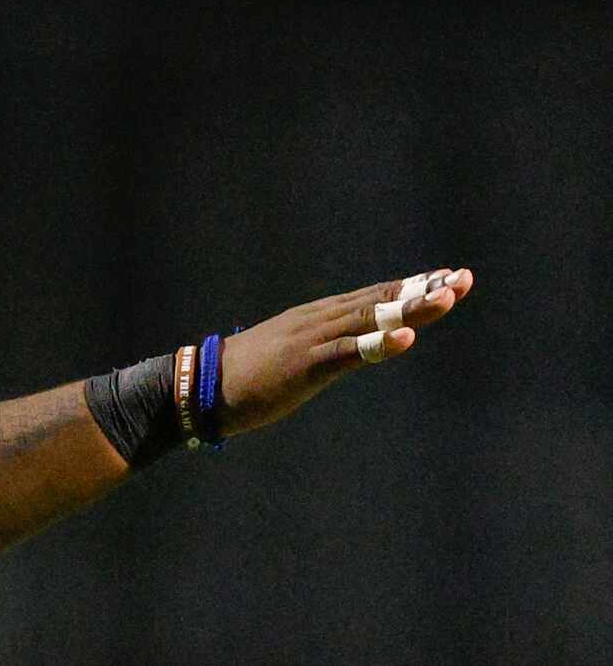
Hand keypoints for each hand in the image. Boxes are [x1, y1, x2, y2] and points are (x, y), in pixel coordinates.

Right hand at [217, 266, 474, 436]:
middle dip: (424, 290)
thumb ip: (322, 346)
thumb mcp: (291, 354)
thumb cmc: (244, 376)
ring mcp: (313, 340)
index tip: (447, 277)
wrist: (201, 388)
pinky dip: (376, 344)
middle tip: (464, 279)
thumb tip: (346, 348)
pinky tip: (404, 339)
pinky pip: (347, 353)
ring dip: (411, 309)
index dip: (413, 285)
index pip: (374, 296)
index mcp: (318, 317)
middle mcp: (320, 320)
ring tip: (447, 299)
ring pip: (370, 319)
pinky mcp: (305, 365)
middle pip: (380, 301)